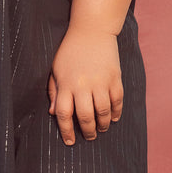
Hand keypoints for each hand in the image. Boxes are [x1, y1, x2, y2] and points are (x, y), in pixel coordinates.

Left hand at [47, 26, 123, 145]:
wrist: (91, 30)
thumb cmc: (70, 50)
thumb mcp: (56, 69)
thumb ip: (54, 91)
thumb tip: (54, 113)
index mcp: (66, 84)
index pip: (64, 114)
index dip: (66, 131)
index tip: (69, 141)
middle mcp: (83, 85)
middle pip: (85, 117)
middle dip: (87, 132)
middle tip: (89, 137)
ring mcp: (100, 82)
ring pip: (103, 113)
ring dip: (102, 125)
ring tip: (101, 129)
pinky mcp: (114, 78)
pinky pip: (117, 101)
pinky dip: (116, 113)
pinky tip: (113, 118)